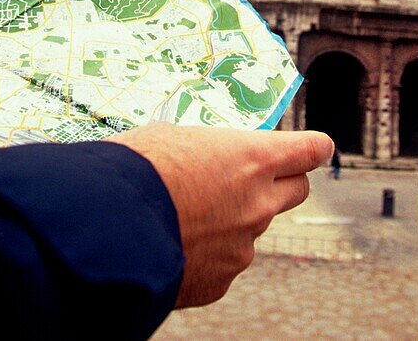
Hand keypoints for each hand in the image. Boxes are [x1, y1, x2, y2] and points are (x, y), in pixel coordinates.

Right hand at [108, 122, 332, 307]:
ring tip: (185, 213)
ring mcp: (242, 247)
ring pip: (252, 229)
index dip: (311, 148)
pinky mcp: (220, 280)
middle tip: (250, 178)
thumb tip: (204, 155)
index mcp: (253, 160)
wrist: (105, 229)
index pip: (309, 150)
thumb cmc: (135, 171)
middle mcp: (258, 204)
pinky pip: (223, 262)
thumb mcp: (172, 137)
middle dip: (281, 183)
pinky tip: (173, 242)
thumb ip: (206, 149)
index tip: (312, 147)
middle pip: (297, 191)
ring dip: (232, 220)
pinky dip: (206, 253)